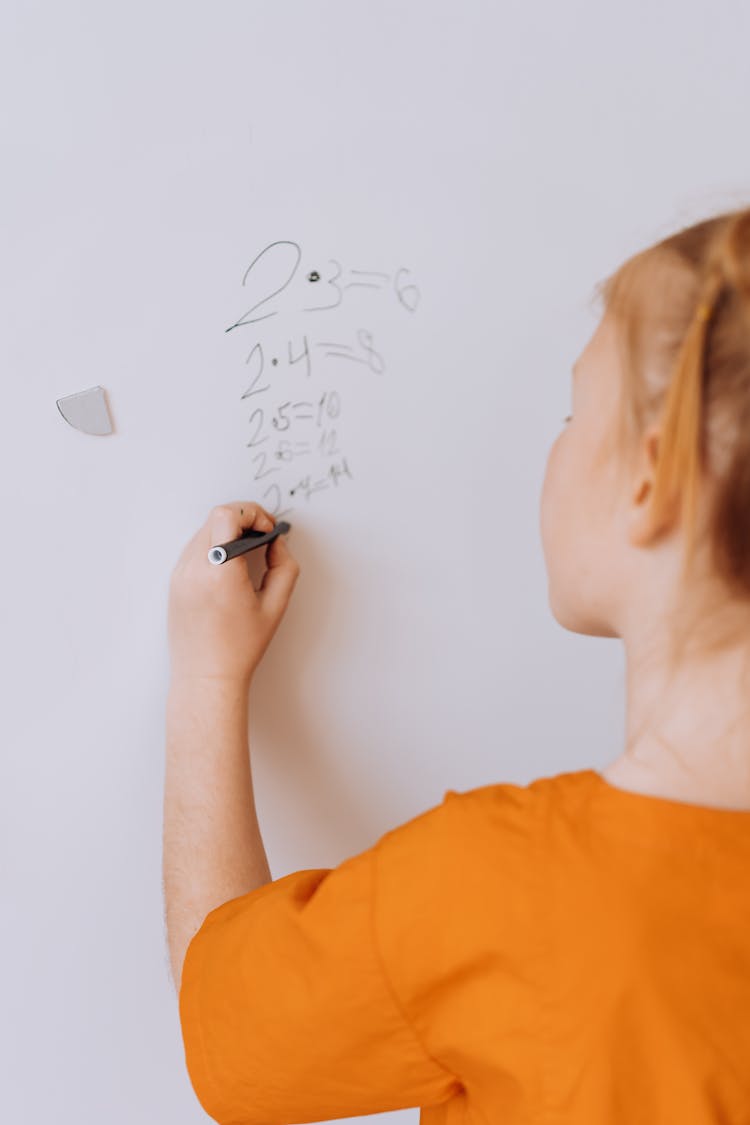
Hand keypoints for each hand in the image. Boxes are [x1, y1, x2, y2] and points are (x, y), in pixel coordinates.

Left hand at [167, 502, 299, 683]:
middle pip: (216, 517)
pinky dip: (214, 546)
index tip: (268, 530)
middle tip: (261, 537)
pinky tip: (229, 565)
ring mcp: (180, 574)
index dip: (253, 513)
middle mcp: (194, 569)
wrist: (205, 676)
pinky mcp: (174, 581)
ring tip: (246, 552)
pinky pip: (194, 547)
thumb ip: (284, 567)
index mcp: (220, 573)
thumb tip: (277, 543)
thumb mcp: (275, 606)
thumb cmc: (239, 648)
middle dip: (244, 519)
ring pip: (205, 530)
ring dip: (228, 532)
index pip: (228, 515)